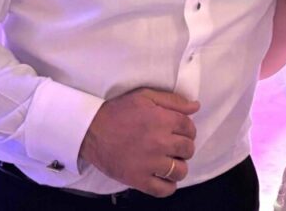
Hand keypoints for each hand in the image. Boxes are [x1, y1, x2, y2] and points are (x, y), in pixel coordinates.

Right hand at [80, 88, 199, 197]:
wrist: (90, 130)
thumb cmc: (118, 111)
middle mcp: (159, 142)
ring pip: (180, 171)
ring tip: (169, 162)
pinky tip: (164, 178)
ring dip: (178, 167)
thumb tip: (196, 107)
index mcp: (162, 120)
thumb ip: (172, 101)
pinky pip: (164, 190)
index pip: (190, 128)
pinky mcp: (138, 179)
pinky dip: (168, 186)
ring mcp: (150, 163)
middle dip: (184, 147)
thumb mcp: (145, 96)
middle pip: (188, 149)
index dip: (187, 130)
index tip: (179, 132)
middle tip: (173, 146)